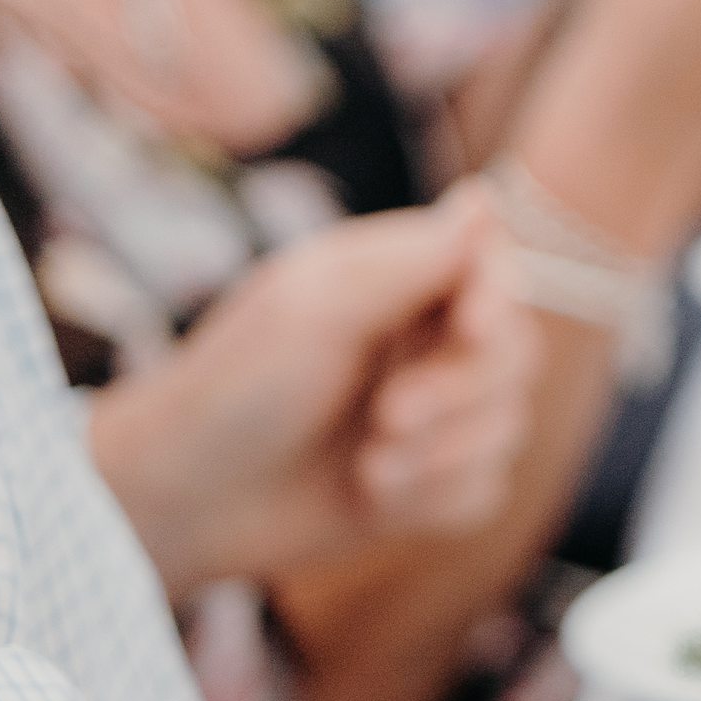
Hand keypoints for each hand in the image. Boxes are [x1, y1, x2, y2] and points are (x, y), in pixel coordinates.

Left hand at [88, 196, 538, 599]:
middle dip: (457, 394)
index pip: (496, 276)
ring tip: (367, 466)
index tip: (470, 329)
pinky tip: (370, 496)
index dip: (497, 302)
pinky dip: (430, 500)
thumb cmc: (236, 386)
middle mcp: (424, 347)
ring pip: (505, 429)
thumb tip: (488, 199)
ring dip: (438, 455)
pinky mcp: (430, 487)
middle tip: (387, 415)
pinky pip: (481, 492)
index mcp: (399, 286)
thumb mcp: (320, 308)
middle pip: (515, 356)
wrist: (185, 500)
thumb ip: (414, 259)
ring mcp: (433, 420)